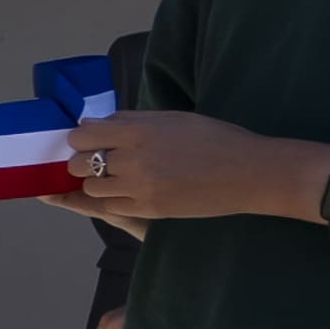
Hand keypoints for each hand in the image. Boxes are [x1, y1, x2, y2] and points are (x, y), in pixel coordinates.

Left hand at [63, 103, 317, 230]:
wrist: (250, 172)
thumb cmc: (215, 138)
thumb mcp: (172, 119)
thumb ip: (129, 121)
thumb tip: (91, 124)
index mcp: (137, 131)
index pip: (81, 136)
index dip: (80, 139)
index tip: (89, 141)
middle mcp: (133, 159)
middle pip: (79, 163)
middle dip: (81, 162)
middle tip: (96, 161)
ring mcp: (140, 187)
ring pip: (92, 187)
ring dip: (98, 182)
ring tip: (117, 177)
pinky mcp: (150, 209)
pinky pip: (112, 206)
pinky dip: (114, 199)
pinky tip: (129, 192)